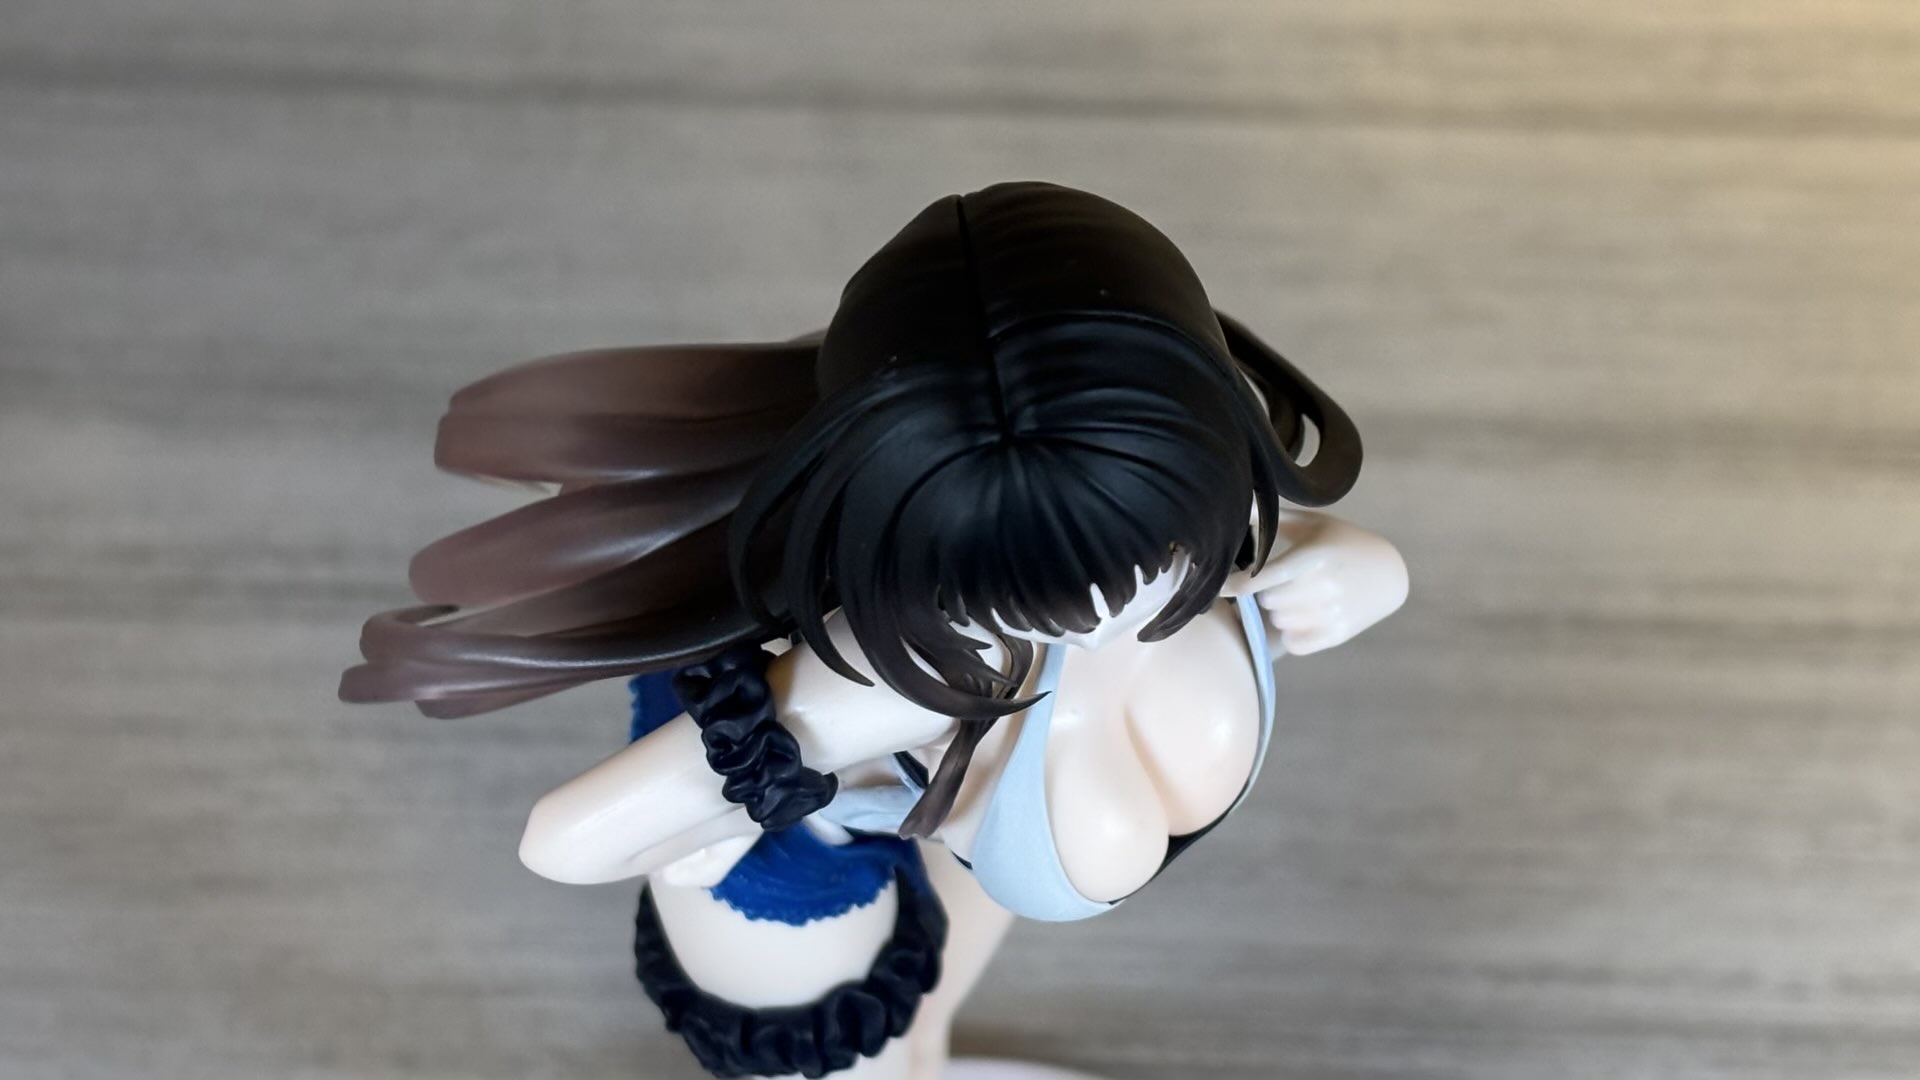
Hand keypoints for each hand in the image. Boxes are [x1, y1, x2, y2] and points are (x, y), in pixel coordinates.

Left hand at [1221, 513, 1407, 656]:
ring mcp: (1332, 613)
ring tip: (1298, 599)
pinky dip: (1293, 634)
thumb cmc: (1343, 543)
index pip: (1266, 576)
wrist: (1388, 573)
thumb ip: (1274, 518)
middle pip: (1269, 601)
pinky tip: (1304, 617)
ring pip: (1280, 622)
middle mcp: (1323, 586)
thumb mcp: (1314, 524)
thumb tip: (1238, 504)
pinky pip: (1295, 643)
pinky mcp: (1337, 634)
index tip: (1220, 588)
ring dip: (1281, 613)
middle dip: (1269, 594)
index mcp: (1315, 556)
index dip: (1238, 584)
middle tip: (1283, 584)